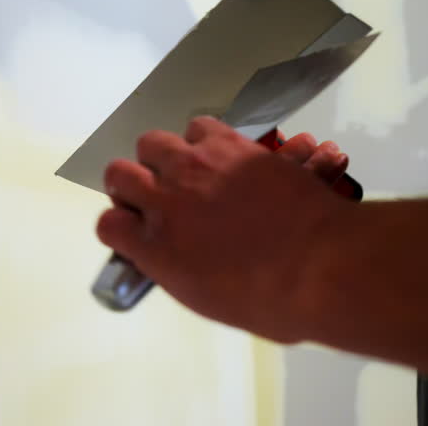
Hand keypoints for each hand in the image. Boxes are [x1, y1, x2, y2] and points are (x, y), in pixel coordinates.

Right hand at [96, 116, 353, 342]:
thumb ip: (175, 268)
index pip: (109, 225)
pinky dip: (203, 139)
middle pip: (119, 173)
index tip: (135, 230)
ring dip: (164, 156)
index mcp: (155, 248)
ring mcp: (194, 167)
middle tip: (158, 194)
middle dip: (132, 182)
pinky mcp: (229, 145)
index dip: (119, 226)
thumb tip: (171, 253)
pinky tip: (221, 155)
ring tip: (188, 170)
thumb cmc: (267, 300)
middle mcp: (164, 201)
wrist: (318, 264)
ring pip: (153, 142)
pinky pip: (199, 126)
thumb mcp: (205, 298)